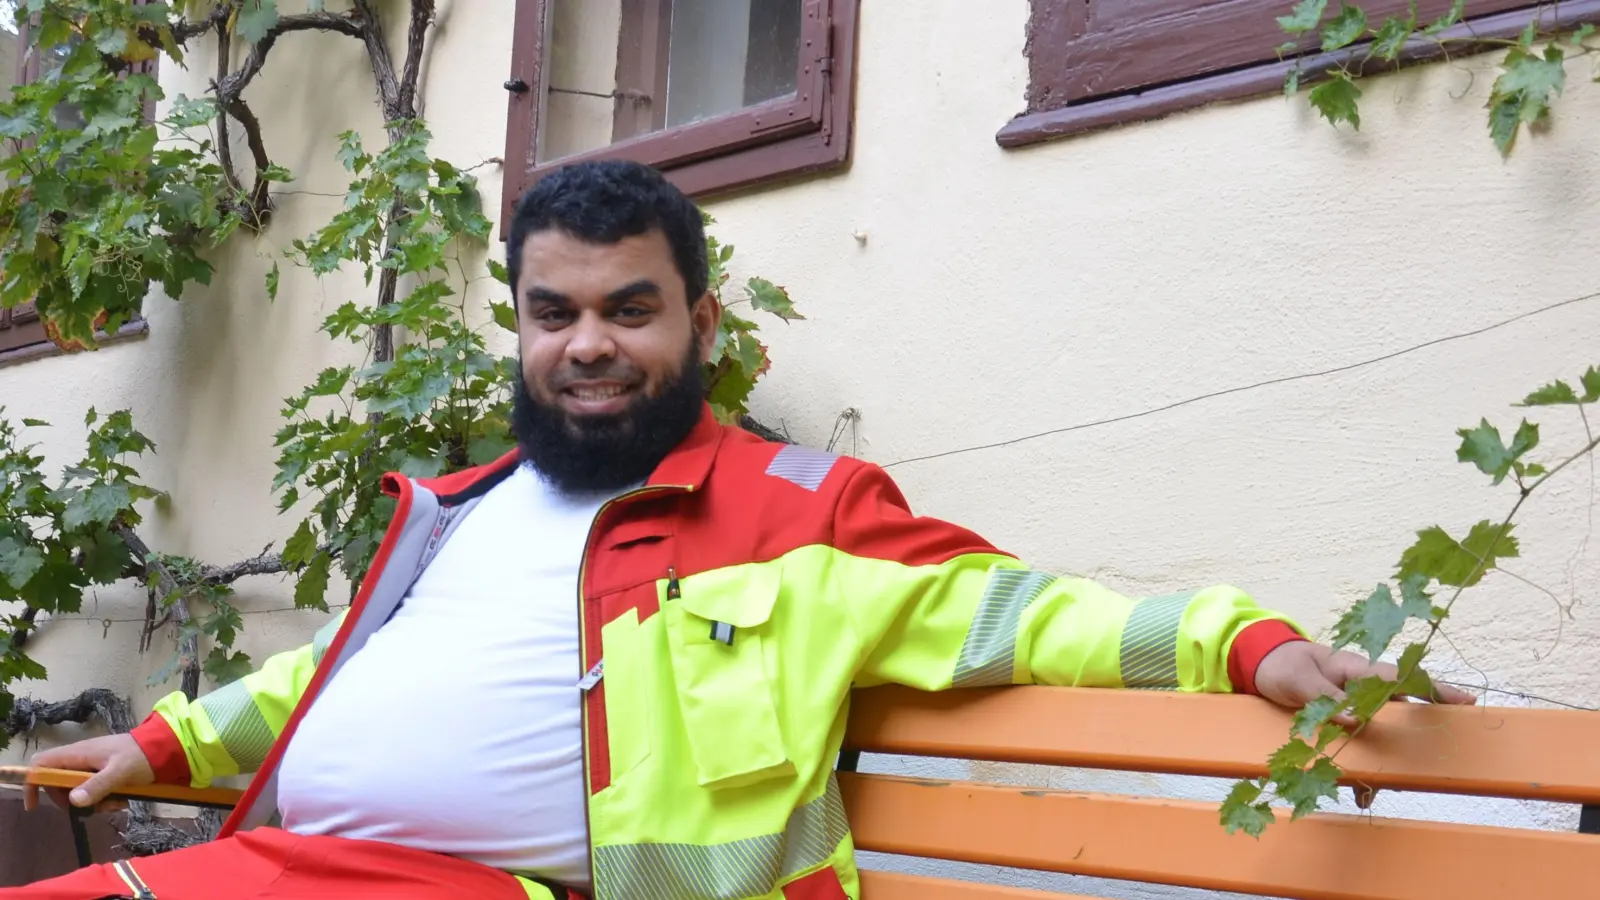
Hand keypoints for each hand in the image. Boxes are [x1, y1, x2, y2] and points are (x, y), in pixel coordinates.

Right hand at [23, 733, 155, 812]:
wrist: (166, 748)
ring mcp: (93, 766)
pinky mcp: (105, 774)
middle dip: (69, 800)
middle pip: (57, 783)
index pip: (41, 764)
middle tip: (87, 809)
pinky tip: (122, 800)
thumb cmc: (142, 756)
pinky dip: (105, 799)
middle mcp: (81, 759)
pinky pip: (95, 791)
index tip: (35, 805)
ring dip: (92, 802)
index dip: (33, 783)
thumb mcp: (120, 772)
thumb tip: (73, 801)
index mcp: (78, 754)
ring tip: (115, 803)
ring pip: (78, 790)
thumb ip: (97, 786)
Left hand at [1252, 641, 1474, 808]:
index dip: (1437, 691)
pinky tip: (1359, 794)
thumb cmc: (1286, 664)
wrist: (1262, 665)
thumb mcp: (1300, 680)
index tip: (1467, 703)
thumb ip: (1327, 699)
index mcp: (1361, 672)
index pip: (1405, 679)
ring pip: (1384, 740)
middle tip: (1420, 772)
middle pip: (1402, 719)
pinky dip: (1363, 771)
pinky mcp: (1344, 725)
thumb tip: (1357, 721)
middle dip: (1412, 747)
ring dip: (1383, 767)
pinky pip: (1361, 750)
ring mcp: (1357, 710)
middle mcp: (1366, 692)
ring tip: (1375, 792)